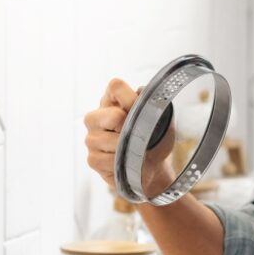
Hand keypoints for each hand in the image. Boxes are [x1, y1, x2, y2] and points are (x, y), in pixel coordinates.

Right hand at [84, 78, 176, 192]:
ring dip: (129, 149)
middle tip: (139, 136)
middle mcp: (96, 117)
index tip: (142, 110)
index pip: (115, 86)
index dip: (131, 98)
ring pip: (112, 141)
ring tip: (135, 151)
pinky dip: (123, 164)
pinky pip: (109, 160)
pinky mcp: (92, 159)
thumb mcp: (161, 119)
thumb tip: (141, 92)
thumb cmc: (155, 140)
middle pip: (112, 115)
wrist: (154, 168)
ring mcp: (91, 138)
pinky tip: (128, 163)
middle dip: (131, 127)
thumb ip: (152, 102)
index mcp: (112, 101)